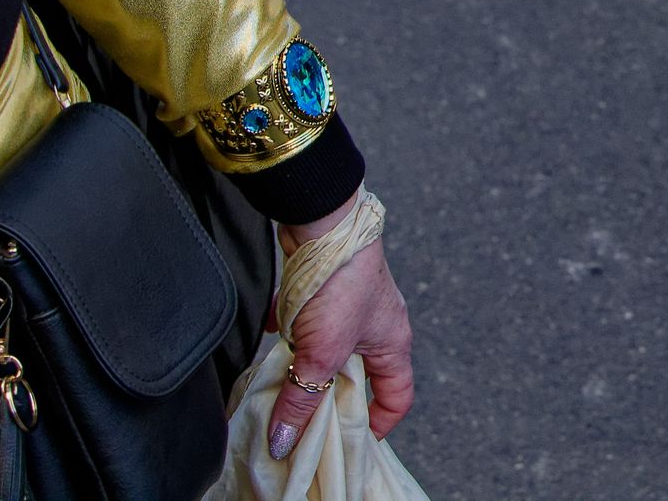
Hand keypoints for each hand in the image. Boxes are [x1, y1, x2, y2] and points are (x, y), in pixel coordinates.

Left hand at [267, 203, 415, 459]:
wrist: (323, 225)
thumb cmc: (342, 284)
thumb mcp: (322, 354)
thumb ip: (303, 399)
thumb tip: (286, 442)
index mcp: (392, 343)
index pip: (397, 395)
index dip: (378, 421)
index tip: (349, 438)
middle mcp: (375, 326)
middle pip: (357, 375)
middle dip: (329, 396)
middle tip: (303, 417)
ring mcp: (349, 307)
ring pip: (327, 350)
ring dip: (304, 365)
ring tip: (280, 380)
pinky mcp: (325, 291)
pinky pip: (307, 323)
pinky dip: (289, 333)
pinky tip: (270, 336)